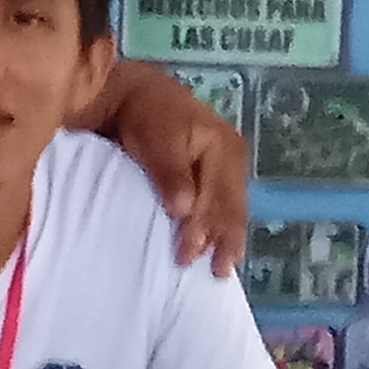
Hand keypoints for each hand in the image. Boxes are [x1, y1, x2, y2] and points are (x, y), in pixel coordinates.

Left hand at [105, 62, 253, 271]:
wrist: (136, 95)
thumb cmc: (146, 117)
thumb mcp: (157, 141)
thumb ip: (171, 175)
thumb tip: (184, 210)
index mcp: (224, 148)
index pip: (217, 198)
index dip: (204, 229)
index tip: (187, 255)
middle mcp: (232, 159)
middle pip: (231, 207)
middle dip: (223, 240)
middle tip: (215, 272)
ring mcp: (227, 167)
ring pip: (232, 210)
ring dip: (227, 239)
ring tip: (222, 269)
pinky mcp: (216, 174)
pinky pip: (225, 205)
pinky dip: (222, 228)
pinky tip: (219, 248)